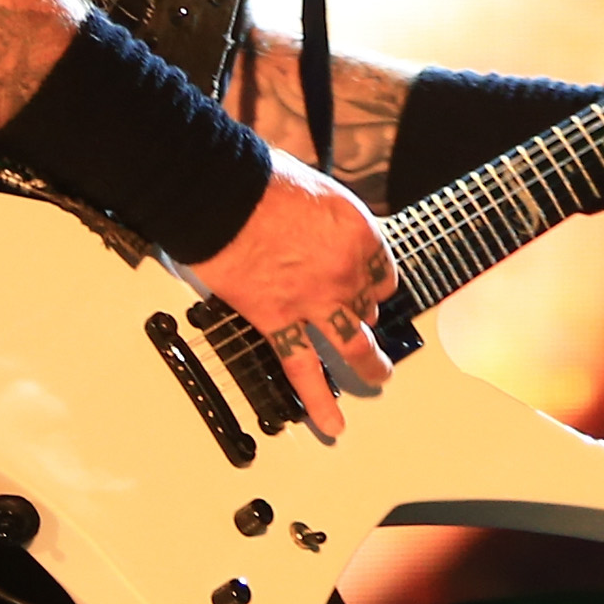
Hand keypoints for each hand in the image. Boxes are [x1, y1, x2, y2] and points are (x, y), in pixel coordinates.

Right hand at [185, 156, 396, 437]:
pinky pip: (303, 369)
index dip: (372, 279)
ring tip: (378, 379)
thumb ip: (334, 221)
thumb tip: (329, 233)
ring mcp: (315, 300)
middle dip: (364, 310)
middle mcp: (347, 271)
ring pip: (354, 343)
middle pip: (368, 305)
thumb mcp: (319, 191)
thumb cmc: (261, 181)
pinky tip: (332, 423)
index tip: (367, 284)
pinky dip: (319, 400)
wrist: (222, 193)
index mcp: (360, 235)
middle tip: (361, 318)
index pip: (382, 271)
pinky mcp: (279, 320)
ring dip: (370, 365)